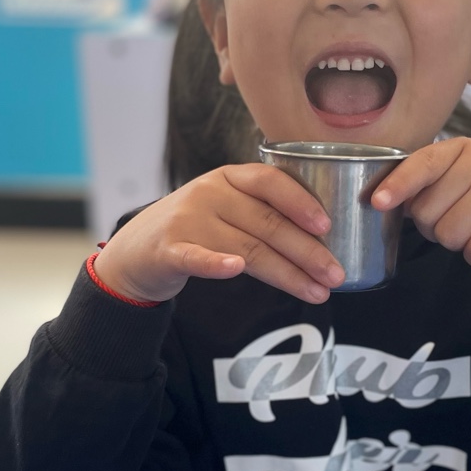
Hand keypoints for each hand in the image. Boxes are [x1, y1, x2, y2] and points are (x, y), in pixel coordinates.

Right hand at [94, 163, 345, 303]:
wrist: (135, 252)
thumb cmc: (194, 230)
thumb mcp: (225, 208)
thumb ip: (262, 214)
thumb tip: (322, 241)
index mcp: (228, 178)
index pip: (270, 181)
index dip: (301, 202)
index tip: (327, 226)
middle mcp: (208, 193)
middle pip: (267, 223)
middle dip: (308, 252)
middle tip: (335, 275)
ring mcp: (187, 221)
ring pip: (247, 249)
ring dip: (286, 274)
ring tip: (316, 292)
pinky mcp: (168, 251)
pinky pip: (197, 258)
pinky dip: (217, 264)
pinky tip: (237, 269)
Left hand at [371, 138, 470, 303]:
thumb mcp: (457, 188)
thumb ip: (424, 188)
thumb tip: (380, 200)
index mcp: (464, 149)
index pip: (422, 164)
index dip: (398, 185)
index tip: (377, 203)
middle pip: (427, 210)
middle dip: (434, 228)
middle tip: (462, 221)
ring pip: (450, 234)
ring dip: (458, 244)